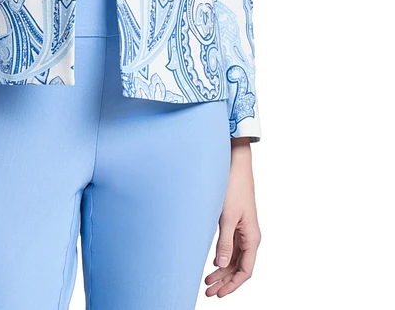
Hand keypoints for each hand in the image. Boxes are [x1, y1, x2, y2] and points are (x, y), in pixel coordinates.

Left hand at [204, 137, 260, 297]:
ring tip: (207, 282)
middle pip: (239, 267)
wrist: (236, 166)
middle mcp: (250, 237)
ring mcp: (243, 230)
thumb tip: (222, 265)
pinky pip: (232, 247)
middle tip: (208, 291)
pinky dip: (223, 257)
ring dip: (222, 271)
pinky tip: (213, 263)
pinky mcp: (236, 223)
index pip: (245, 271)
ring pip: (235, 258)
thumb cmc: (233, 188)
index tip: (219, 294)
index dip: (232, 285)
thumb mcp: (227, 217)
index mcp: (252, 238)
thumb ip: (225, 242)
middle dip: (225, 281)